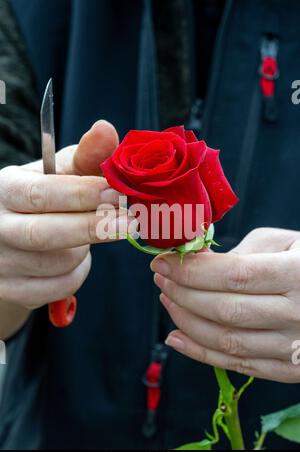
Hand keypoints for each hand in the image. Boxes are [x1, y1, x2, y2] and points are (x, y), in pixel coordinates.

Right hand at [0, 120, 130, 321]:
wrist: (14, 241)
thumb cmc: (44, 200)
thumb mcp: (59, 174)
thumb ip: (86, 156)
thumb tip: (107, 129)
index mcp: (5, 190)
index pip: (40, 193)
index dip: (81, 194)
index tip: (115, 192)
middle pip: (44, 234)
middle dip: (92, 228)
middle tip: (130, 223)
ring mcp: (1, 263)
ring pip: (57, 264)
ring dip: (86, 251)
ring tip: (94, 235)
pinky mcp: (13, 290)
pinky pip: (58, 288)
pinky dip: (77, 274)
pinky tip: (77, 259)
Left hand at [151, 228, 299, 382]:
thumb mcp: (286, 242)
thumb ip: (243, 251)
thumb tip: (196, 262)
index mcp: (298, 274)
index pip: (233, 275)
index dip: (191, 270)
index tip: (162, 260)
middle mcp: (298, 314)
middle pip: (225, 309)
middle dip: (182, 292)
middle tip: (161, 277)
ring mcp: (294, 347)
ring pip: (227, 341)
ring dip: (186, 320)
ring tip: (167, 299)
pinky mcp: (290, 369)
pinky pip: (238, 366)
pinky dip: (201, 354)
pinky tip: (176, 337)